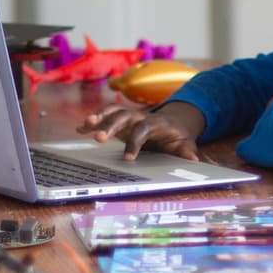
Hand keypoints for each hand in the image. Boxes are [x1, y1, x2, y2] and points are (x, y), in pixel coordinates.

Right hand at [79, 98, 203, 158]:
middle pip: (123, 116)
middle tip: (98, 138)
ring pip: (112, 111)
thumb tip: (193, 160)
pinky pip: (105, 116)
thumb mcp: (186, 144)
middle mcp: (141, 116)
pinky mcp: (120, 120)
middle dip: (110, 125)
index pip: (143, 129)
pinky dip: (93, 122)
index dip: (135, 143)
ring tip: (84, 125)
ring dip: (98, 117)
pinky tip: (80, 129)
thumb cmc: (178, 137)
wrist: (174, 123)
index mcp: (157, 123)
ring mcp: (129, 116)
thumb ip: (187, 152)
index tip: (128, 158)